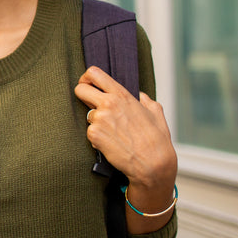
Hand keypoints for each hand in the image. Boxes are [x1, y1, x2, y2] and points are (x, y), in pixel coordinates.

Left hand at [74, 66, 176, 187]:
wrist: (153, 163)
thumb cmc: (157, 140)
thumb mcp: (156, 112)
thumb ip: (145, 100)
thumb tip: (139, 95)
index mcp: (122, 95)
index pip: (94, 74)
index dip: (86, 78)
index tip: (87, 84)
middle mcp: (109, 103)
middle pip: (80, 90)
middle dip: (83, 96)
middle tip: (91, 106)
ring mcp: (99, 119)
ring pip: (87, 115)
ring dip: (96, 123)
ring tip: (114, 133)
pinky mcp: (94, 134)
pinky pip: (90, 132)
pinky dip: (97, 138)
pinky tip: (112, 143)